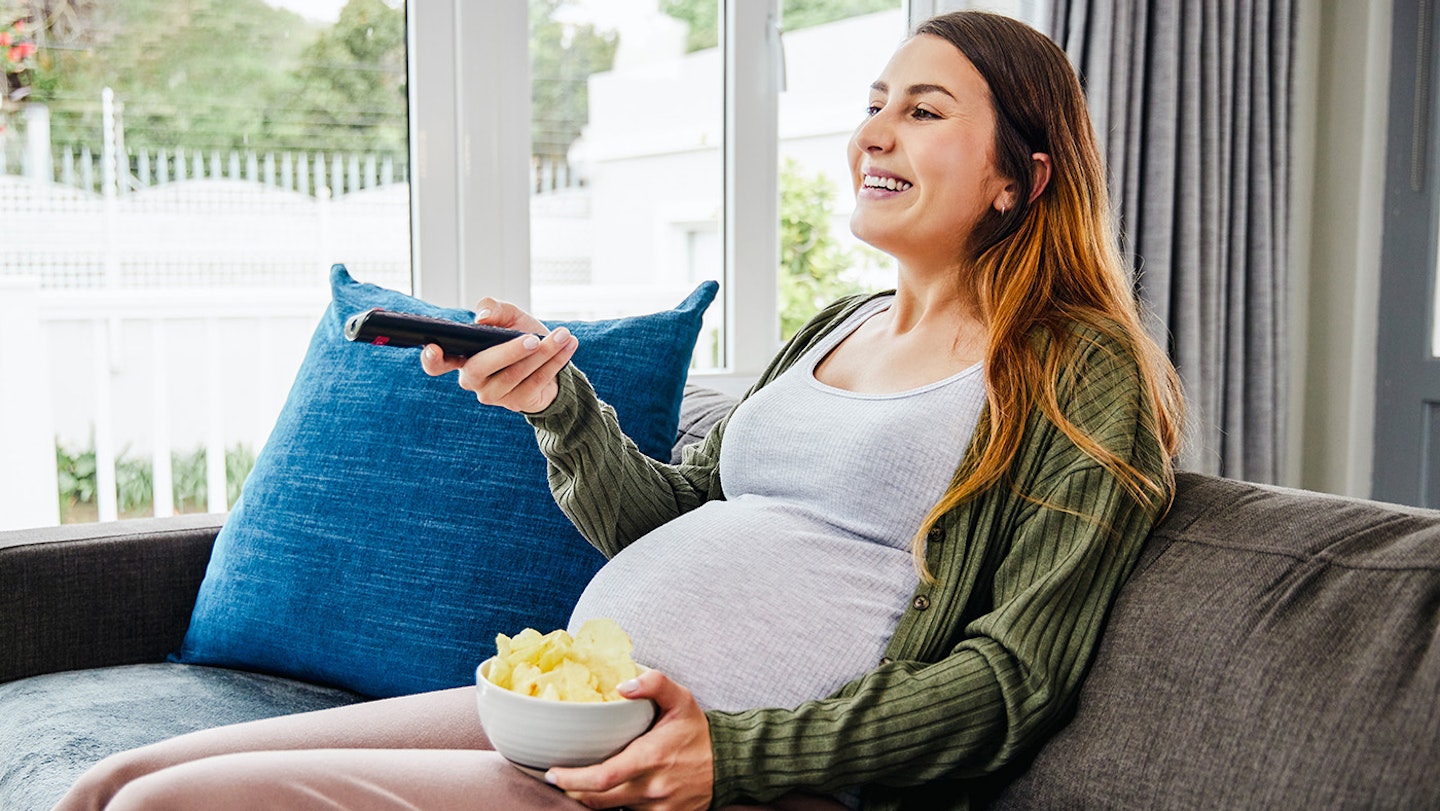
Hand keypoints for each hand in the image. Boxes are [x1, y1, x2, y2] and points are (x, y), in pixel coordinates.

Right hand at [418, 297, 578, 413]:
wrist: (548, 361)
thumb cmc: (519, 335)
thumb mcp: (507, 316)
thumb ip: (492, 307)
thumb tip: (481, 317)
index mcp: (461, 356)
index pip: (437, 363)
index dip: (431, 358)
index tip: (433, 348)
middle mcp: (472, 379)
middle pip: (482, 367)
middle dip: (509, 351)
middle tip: (533, 338)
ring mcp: (494, 394)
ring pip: (515, 374)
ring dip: (543, 353)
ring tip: (563, 335)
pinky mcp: (517, 403)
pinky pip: (536, 382)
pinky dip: (555, 361)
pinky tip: (568, 346)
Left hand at [545, 670, 714, 810]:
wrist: (730, 763)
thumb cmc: (698, 731)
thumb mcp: (681, 698)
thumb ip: (654, 683)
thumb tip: (623, 686)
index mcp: (652, 757)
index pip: (603, 777)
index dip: (573, 779)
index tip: (553, 773)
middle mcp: (653, 786)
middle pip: (599, 800)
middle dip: (574, 791)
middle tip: (560, 778)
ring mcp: (659, 807)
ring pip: (614, 809)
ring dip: (596, 798)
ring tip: (585, 782)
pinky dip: (617, 806)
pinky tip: (613, 792)